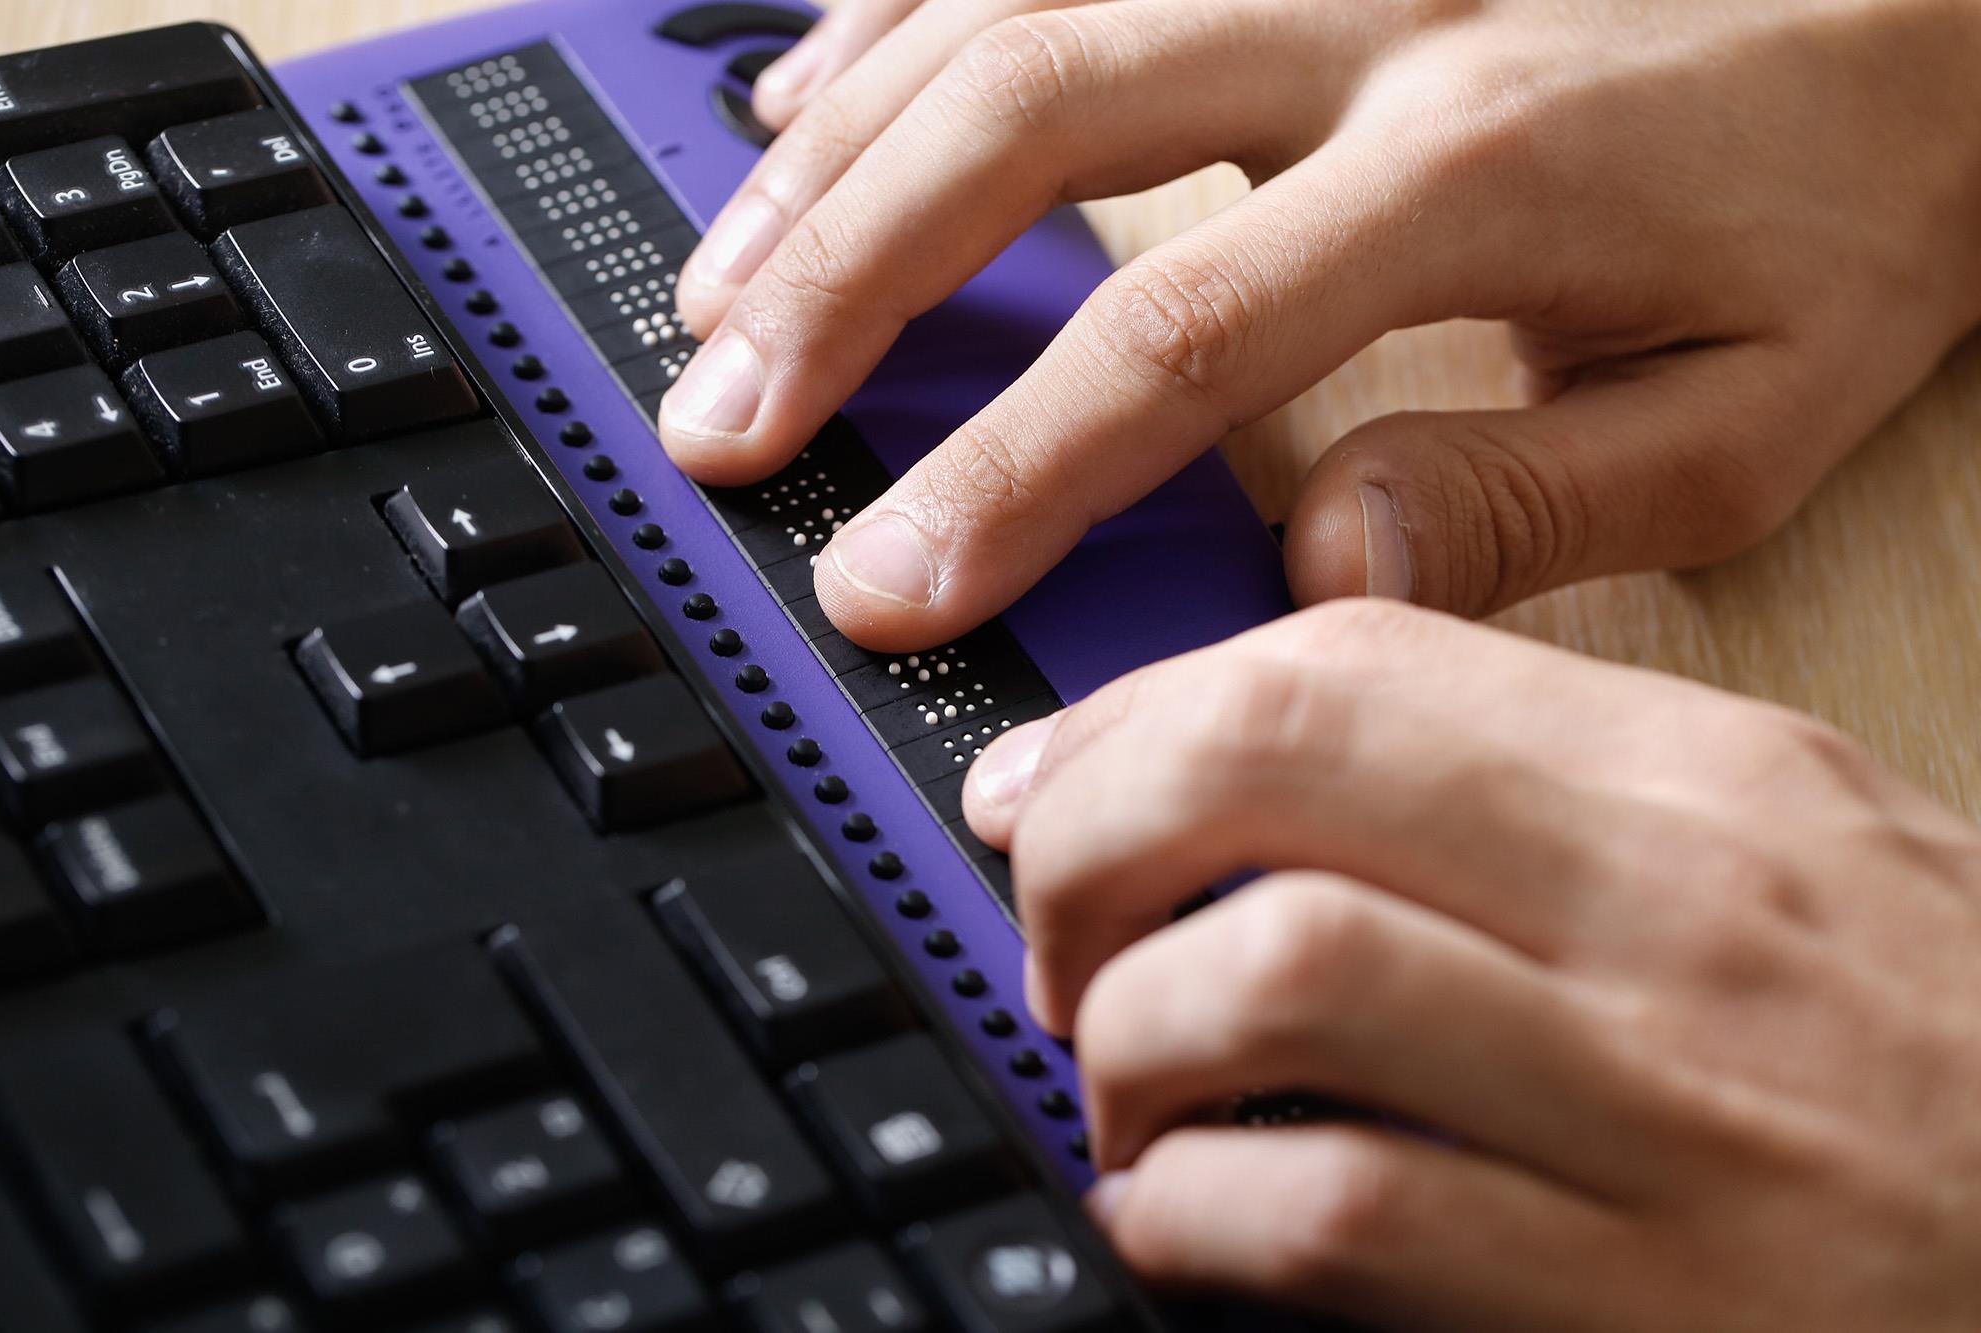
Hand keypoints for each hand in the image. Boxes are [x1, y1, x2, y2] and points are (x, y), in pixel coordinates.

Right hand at [657, 0, 1980, 650]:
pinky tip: (807, 100)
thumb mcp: (1753, 405)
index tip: (891, 579)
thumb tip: (1319, 572)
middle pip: (1029, 123)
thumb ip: (1533, 501)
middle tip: (727, 424)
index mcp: (1470, 167)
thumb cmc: (1844, 197)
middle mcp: (1362, 17)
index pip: (1177, 335)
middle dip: (848, 290)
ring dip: (838, 162)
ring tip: (718, 295)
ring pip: (1004, 13)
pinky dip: (898, 17)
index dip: (1008, 471)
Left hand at [952, 600, 1980, 1327]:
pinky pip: (1336, 1214)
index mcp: (1699, 782)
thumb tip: (1263, 789)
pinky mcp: (1649, 1303)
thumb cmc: (1943, 1065)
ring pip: (1274, 972)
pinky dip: (1195, 1216)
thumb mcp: (1783, 864)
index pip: (1346, 657)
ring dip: (1127, 1036)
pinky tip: (1187, 1223)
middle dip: (1087, 841)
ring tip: (1125, 1091)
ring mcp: (1666, 1111)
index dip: (1138, 715)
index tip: (1051, 787)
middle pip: (1270, 763)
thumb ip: (1538, 805)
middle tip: (1056, 937)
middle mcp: (1674, 912)